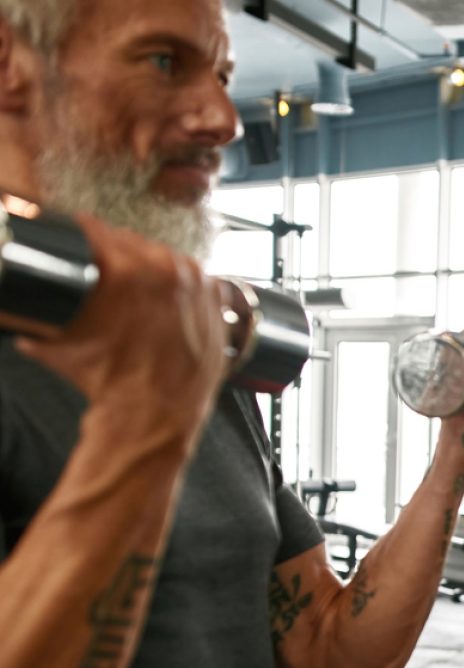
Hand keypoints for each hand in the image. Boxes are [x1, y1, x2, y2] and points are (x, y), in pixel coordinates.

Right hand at [14, 214, 229, 441]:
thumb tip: (13, 310)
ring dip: (152, 265)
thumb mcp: (61, 341)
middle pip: (135, 243)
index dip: (86, 232)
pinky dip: (183, 282)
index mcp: (125, 268)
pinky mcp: (216, 303)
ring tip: (137, 284)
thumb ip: (35, 319)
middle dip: (118, 251)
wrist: (153, 414)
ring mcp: (196, 285)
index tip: (81, 235)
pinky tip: (170, 295)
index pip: (99, 231)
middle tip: (106, 266)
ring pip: (167, 257)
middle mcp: (165, 270)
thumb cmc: (109, 381)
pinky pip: (198, 277)